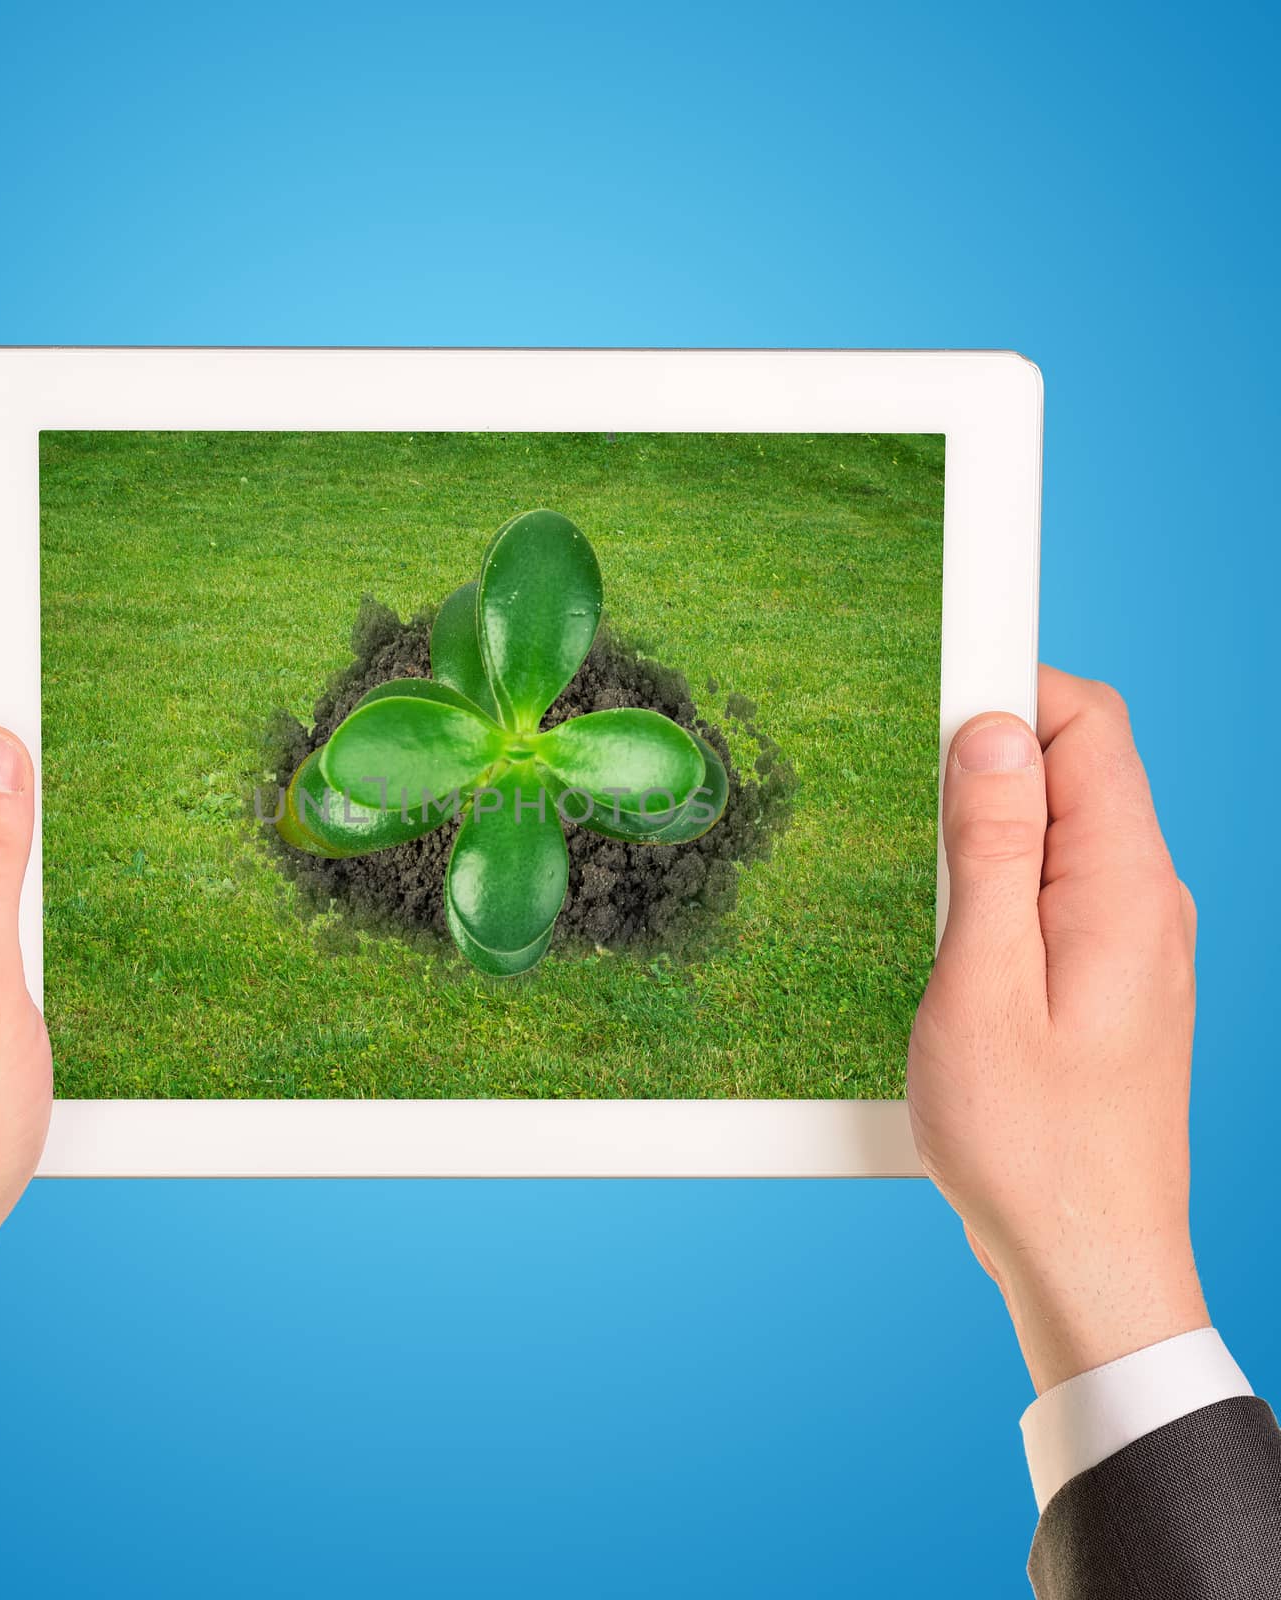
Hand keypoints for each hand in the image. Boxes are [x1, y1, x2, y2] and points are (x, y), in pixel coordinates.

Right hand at [908, 666, 1205, 1393]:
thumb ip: (990, 850)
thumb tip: (990, 731)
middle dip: (988, 755)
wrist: (1088, 1264)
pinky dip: (1000, 876)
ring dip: (987, 823)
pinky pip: (1056, 884)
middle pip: (1077, 766)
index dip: (1012, 683)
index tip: (935, 677)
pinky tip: (953, 929)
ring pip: (1060, 827)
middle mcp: (1145, 899)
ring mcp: (1132, 940)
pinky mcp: (1108, 975)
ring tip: (924, 884)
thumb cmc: (1030, 1144)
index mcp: (1126, 887)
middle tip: (907, 800)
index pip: (1091, 725)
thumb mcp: (983, 986)